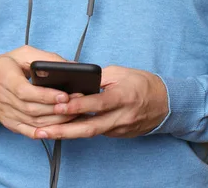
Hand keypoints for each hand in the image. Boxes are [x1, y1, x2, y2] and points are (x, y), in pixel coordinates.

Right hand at [0, 45, 78, 136]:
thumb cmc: (3, 67)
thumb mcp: (20, 54)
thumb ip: (44, 58)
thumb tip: (69, 65)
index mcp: (5, 78)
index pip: (26, 92)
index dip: (46, 96)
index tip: (64, 95)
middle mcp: (5, 99)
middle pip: (33, 109)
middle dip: (57, 108)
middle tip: (78, 103)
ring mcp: (8, 115)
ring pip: (34, 122)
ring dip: (56, 120)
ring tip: (75, 113)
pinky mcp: (11, 125)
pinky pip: (29, 132)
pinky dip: (46, 132)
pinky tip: (61, 129)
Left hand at [34, 65, 168, 139]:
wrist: (165, 103)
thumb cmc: (142, 83)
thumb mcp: (121, 73)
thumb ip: (99, 79)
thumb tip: (78, 84)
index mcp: (123, 97)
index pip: (98, 103)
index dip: (78, 105)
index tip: (59, 105)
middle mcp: (121, 116)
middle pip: (90, 127)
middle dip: (63, 131)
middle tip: (42, 130)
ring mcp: (120, 129)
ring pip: (90, 133)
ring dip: (67, 134)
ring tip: (45, 132)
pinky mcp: (119, 135)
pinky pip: (97, 133)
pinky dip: (80, 131)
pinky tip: (63, 130)